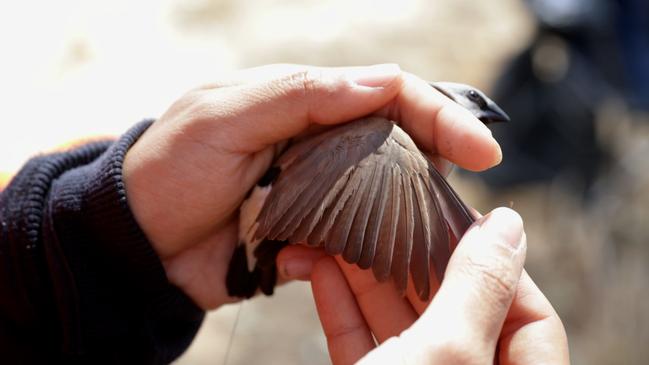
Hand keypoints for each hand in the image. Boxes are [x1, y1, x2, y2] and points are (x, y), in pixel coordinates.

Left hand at [123, 64, 501, 309]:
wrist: (139, 244)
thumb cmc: (170, 172)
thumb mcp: (223, 118)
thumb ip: (298, 96)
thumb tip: (382, 82)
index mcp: (303, 102)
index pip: (385, 94)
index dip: (437, 113)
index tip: (480, 149)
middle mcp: (319, 140)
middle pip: (399, 138)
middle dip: (442, 155)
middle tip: (475, 181)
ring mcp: (320, 187)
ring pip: (388, 187)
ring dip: (420, 201)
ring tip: (448, 221)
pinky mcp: (315, 231)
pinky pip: (362, 233)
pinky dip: (384, 241)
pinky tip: (401, 251)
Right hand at [290, 208, 568, 363]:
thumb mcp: (446, 353)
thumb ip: (478, 287)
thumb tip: (509, 222)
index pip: (527, 312)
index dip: (496, 259)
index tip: (455, 211)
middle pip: (451, 306)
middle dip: (411, 254)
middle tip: (383, 203)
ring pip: (396, 319)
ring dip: (363, 273)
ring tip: (338, 225)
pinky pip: (358, 338)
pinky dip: (338, 303)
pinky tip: (319, 265)